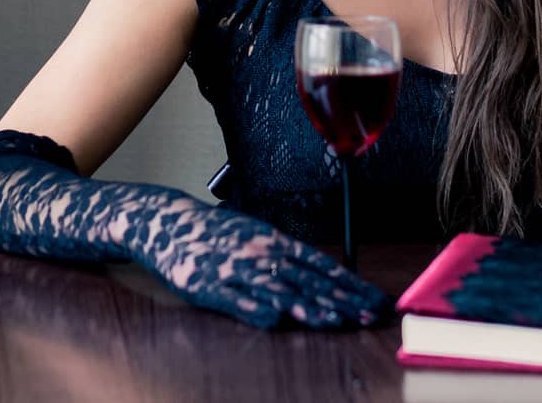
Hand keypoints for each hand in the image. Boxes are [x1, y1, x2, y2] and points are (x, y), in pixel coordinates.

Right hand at [126, 197, 391, 329]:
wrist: (167, 222)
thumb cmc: (216, 232)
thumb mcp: (255, 235)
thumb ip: (286, 255)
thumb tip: (323, 273)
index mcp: (274, 241)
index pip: (320, 264)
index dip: (349, 284)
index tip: (373, 299)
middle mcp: (260, 254)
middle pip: (306, 279)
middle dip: (340, 299)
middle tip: (366, 315)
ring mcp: (234, 270)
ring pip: (275, 289)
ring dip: (306, 305)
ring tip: (332, 320)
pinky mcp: (208, 286)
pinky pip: (235, 300)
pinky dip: (255, 309)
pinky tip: (275, 320)